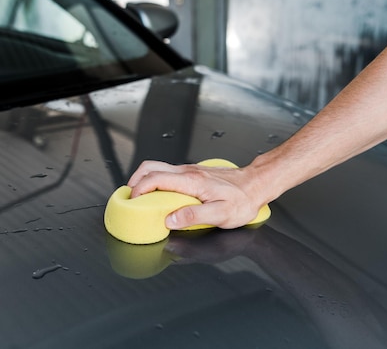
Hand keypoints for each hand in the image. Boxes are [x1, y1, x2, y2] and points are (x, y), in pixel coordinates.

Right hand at [127, 160, 268, 229]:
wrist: (256, 185)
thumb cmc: (242, 200)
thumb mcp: (221, 215)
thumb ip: (193, 216)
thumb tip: (170, 219)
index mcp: (191, 181)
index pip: (156, 178)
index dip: (139, 189)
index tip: (133, 202)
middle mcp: (187, 172)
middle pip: (150, 167)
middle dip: (134, 181)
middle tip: (130, 198)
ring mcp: (189, 171)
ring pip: (157, 168)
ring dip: (144, 181)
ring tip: (140, 199)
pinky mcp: (192, 174)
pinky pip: (167, 174)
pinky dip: (155, 182)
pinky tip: (159, 196)